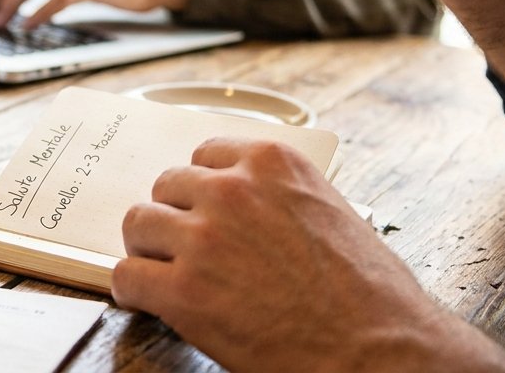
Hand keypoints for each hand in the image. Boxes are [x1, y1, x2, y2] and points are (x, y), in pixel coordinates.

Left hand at [112, 138, 504, 372]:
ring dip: (149, 249)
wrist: (377, 348)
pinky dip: (133, 291)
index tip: (201, 208)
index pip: (204, 155)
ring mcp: (204, 239)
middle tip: (184, 247)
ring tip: (165, 272)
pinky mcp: (184, 291)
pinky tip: (150, 300)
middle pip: (165, 186)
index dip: (200, 188)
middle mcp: (232, 190)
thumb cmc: (367, 293)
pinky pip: (128, 277)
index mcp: (271, 163)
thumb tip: (250, 206)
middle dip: (174, 217)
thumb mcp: (331, 210)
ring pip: (138, 224)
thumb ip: (279, 195)